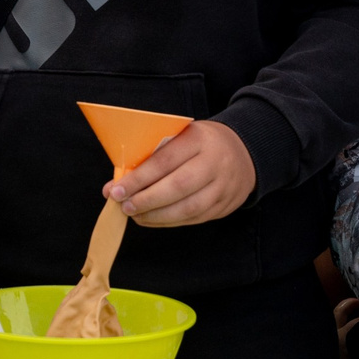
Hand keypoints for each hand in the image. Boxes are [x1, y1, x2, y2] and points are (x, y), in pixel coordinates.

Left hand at [109, 120, 254, 227]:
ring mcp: (222, 186)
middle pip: (177, 187)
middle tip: (124, 206)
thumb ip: (151, 156)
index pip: (164, 161)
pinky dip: (169, 222)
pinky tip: (151, 219)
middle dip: (146, 200)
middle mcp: (214, 162)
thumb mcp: (181, 136)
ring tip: (135, 215)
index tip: (115, 190)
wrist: (243, 153)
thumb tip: (115, 183)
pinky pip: (194, 219)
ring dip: (156, 216)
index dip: (138, 178)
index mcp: (199, 139)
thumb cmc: (200, 143)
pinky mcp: (224, 206)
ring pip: (187, 208)